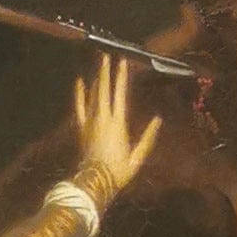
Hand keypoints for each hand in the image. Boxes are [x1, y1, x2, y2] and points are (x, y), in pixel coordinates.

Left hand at [72, 53, 163, 201]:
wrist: (95, 181)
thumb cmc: (118, 171)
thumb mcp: (138, 156)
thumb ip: (148, 137)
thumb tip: (158, 120)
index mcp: (118, 122)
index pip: (120, 93)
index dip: (121, 76)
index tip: (122, 62)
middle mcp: (102, 118)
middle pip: (104, 89)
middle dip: (105, 71)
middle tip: (106, 55)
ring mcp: (89, 121)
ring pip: (92, 94)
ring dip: (96, 78)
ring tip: (98, 63)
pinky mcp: (81, 127)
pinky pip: (78, 107)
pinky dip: (79, 94)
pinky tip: (79, 81)